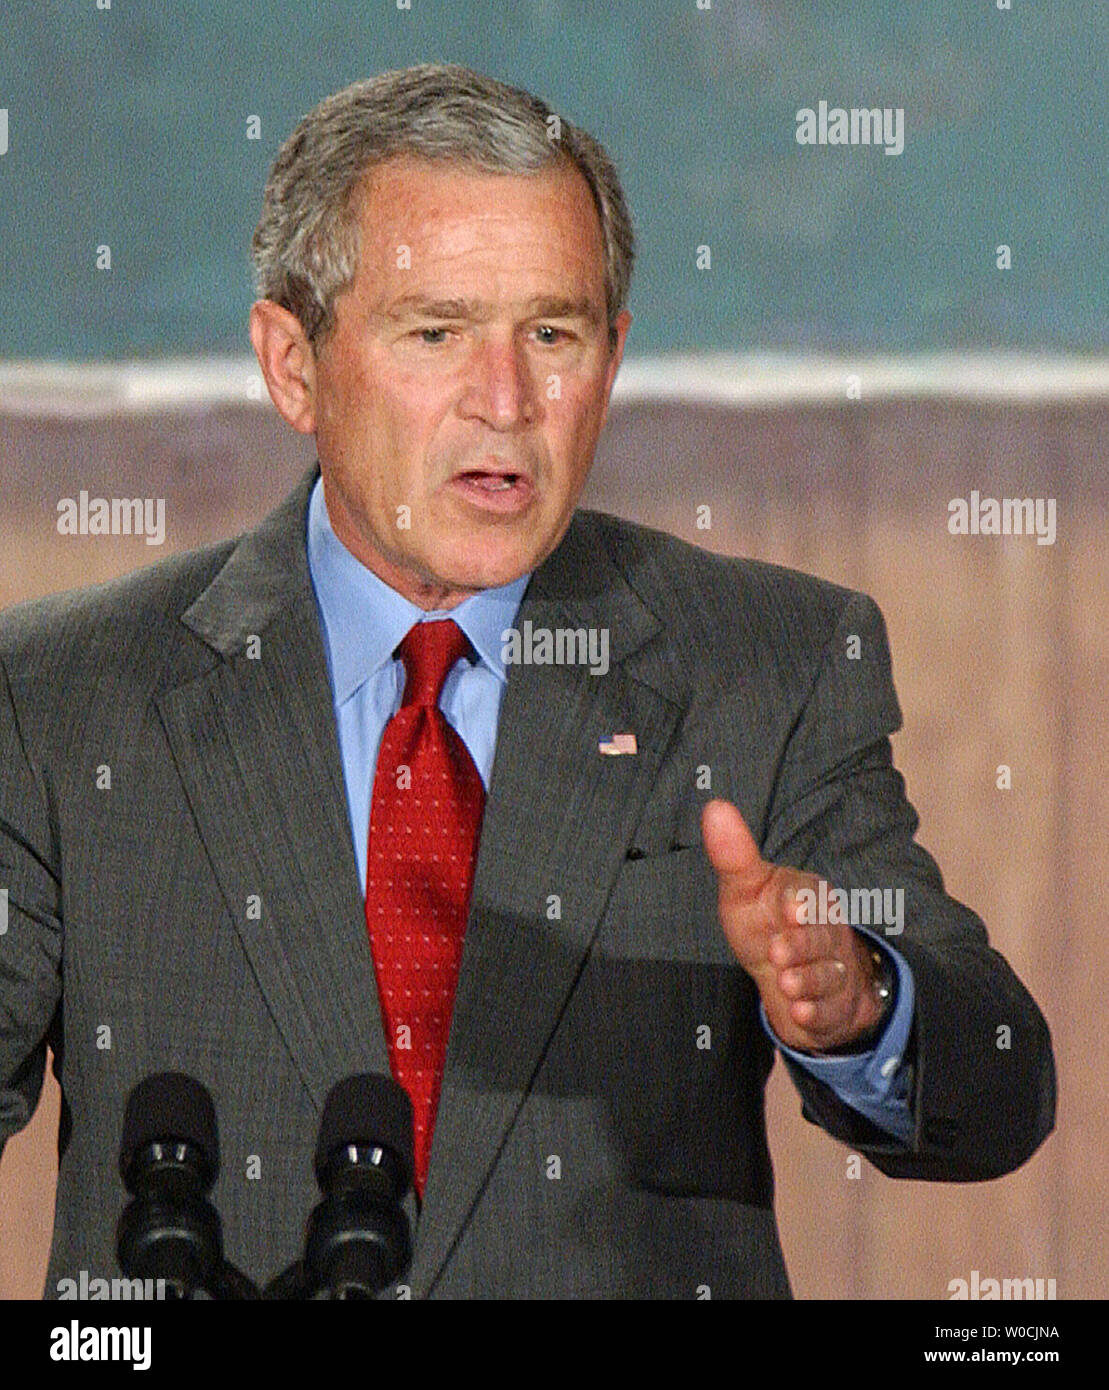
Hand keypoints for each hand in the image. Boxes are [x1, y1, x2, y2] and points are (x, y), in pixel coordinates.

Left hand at [701, 798, 884, 1052]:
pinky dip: (816, 1012)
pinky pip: (830, 1010)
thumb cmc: (767, 923)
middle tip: (779, 952)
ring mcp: (832, 969)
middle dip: (803, 945)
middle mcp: (825, 931)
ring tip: (785, 982)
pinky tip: (800, 1010)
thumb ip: (734, 854)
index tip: (792, 908)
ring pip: (827, 975)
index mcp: (807, 896)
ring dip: (808, 980)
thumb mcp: (745, 889)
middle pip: (820, 937)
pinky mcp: (832, 1005)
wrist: (795, 973)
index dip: (800, 902)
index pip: (810, 895)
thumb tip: (715, 807)